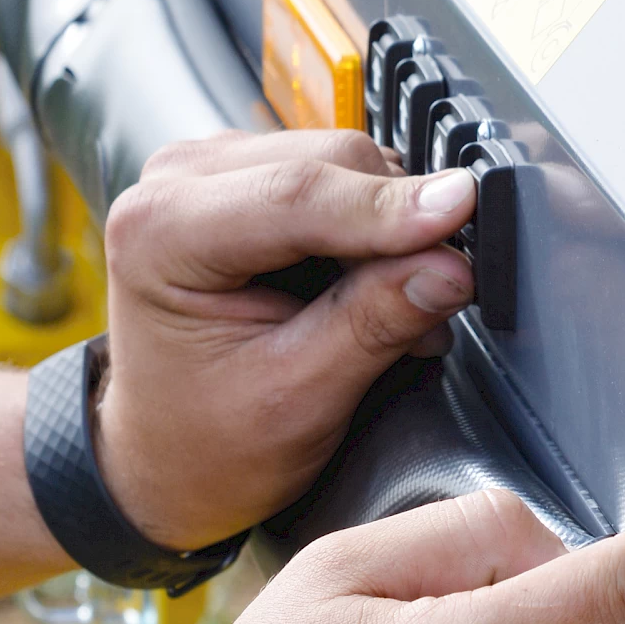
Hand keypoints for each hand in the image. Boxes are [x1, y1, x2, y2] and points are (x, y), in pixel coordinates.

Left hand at [96, 129, 477, 549]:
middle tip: (436, 300)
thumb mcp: (299, 398)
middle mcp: (177, 182)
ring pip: (345, 164)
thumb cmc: (208, 440)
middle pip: (331, 164)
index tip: (463, 211)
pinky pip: (341, 179)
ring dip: (392, 230)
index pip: (298, 195)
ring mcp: (213, 173)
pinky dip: (376, 229)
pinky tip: (373, 287)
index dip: (390, 205)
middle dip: (400, 225)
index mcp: (161, 232)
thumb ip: (374, 324)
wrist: (168, 459)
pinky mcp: (250, 180)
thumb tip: (449, 267)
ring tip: (394, 309)